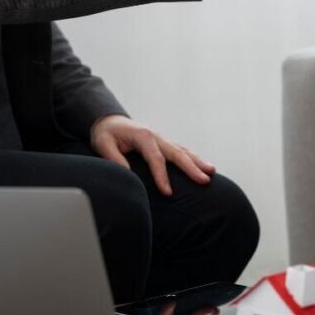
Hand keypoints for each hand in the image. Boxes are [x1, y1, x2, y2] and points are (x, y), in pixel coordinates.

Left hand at [90, 115, 215, 195]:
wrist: (109, 121)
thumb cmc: (106, 133)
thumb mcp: (103, 144)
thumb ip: (115, 159)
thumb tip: (129, 175)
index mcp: (143, 136)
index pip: (156, 158)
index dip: (162, 176)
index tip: (168, 193)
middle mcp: (156, 137)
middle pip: (177, 153)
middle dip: (192, 168)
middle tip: (204, 180)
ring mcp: (162, 139)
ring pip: (183, 151)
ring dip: (198, 161)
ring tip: (211, 172)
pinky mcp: (163, 144)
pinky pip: (181, 151)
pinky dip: (193, 158)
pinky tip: (203, 166)